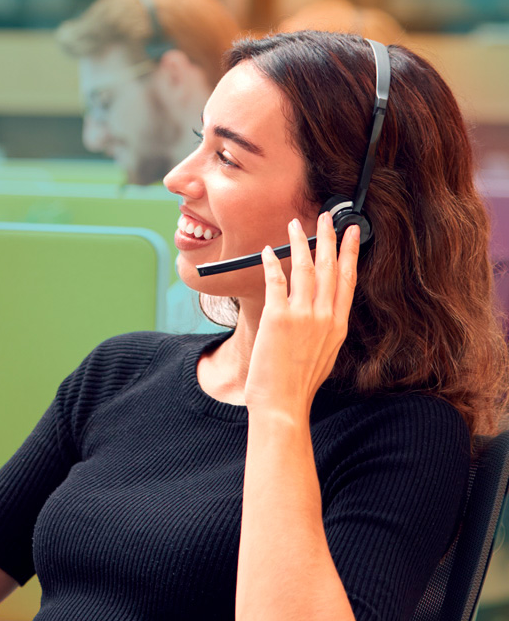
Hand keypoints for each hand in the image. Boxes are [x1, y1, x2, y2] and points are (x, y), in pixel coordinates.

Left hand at [244, 213, 359, 418]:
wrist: (283, 403)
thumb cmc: (298, 382)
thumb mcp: (324, 353)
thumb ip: (325, 328)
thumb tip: (321, 310)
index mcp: (337, 325)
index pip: (347, 279)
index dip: (350, 253)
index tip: (352, 233)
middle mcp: (324, 317)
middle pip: (328, 268)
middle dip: (328, 238)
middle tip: (326, 217)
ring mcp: (302, 316)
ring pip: (304, 269)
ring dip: (300, 243)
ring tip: (295, 225)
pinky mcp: (278, 318)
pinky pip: (276, 282)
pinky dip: (271, 264)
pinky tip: (268, 250)